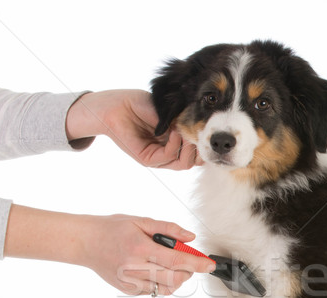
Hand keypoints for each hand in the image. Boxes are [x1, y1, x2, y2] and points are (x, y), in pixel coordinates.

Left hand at [65, 90, 198, 168]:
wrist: (117, 105)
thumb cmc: (142, 105)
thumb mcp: (171, 113)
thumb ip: (186, 123)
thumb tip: (207, 130)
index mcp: (175, 144)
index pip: (196, 154)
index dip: (205, 146)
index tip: (209, 133)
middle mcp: (168, 153)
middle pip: (193, 162)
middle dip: (200, 149)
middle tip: (200, 134)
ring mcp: (158, 159)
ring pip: (183, 163)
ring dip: (189, 147)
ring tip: (188, 132)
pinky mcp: (148, 159)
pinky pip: (168, 157)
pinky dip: (175, 144)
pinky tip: (174, 131)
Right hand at [80, 216, 214, 295]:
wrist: (85, 242)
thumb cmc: (113, 228)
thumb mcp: (140, 221)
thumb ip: (167, 229)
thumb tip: (190, 237)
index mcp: (140, 248)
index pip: (176, 260)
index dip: (197, 264)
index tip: (210, 265)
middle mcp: (135, 268)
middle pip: (174, 278)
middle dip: (188, 272)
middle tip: (188, 263)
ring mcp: (130, 282)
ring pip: (165, 289)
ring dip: (176, 279)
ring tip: (170, 266)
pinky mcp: (127, 290)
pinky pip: (153, 292)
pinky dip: (161, 283)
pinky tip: (155, 270)